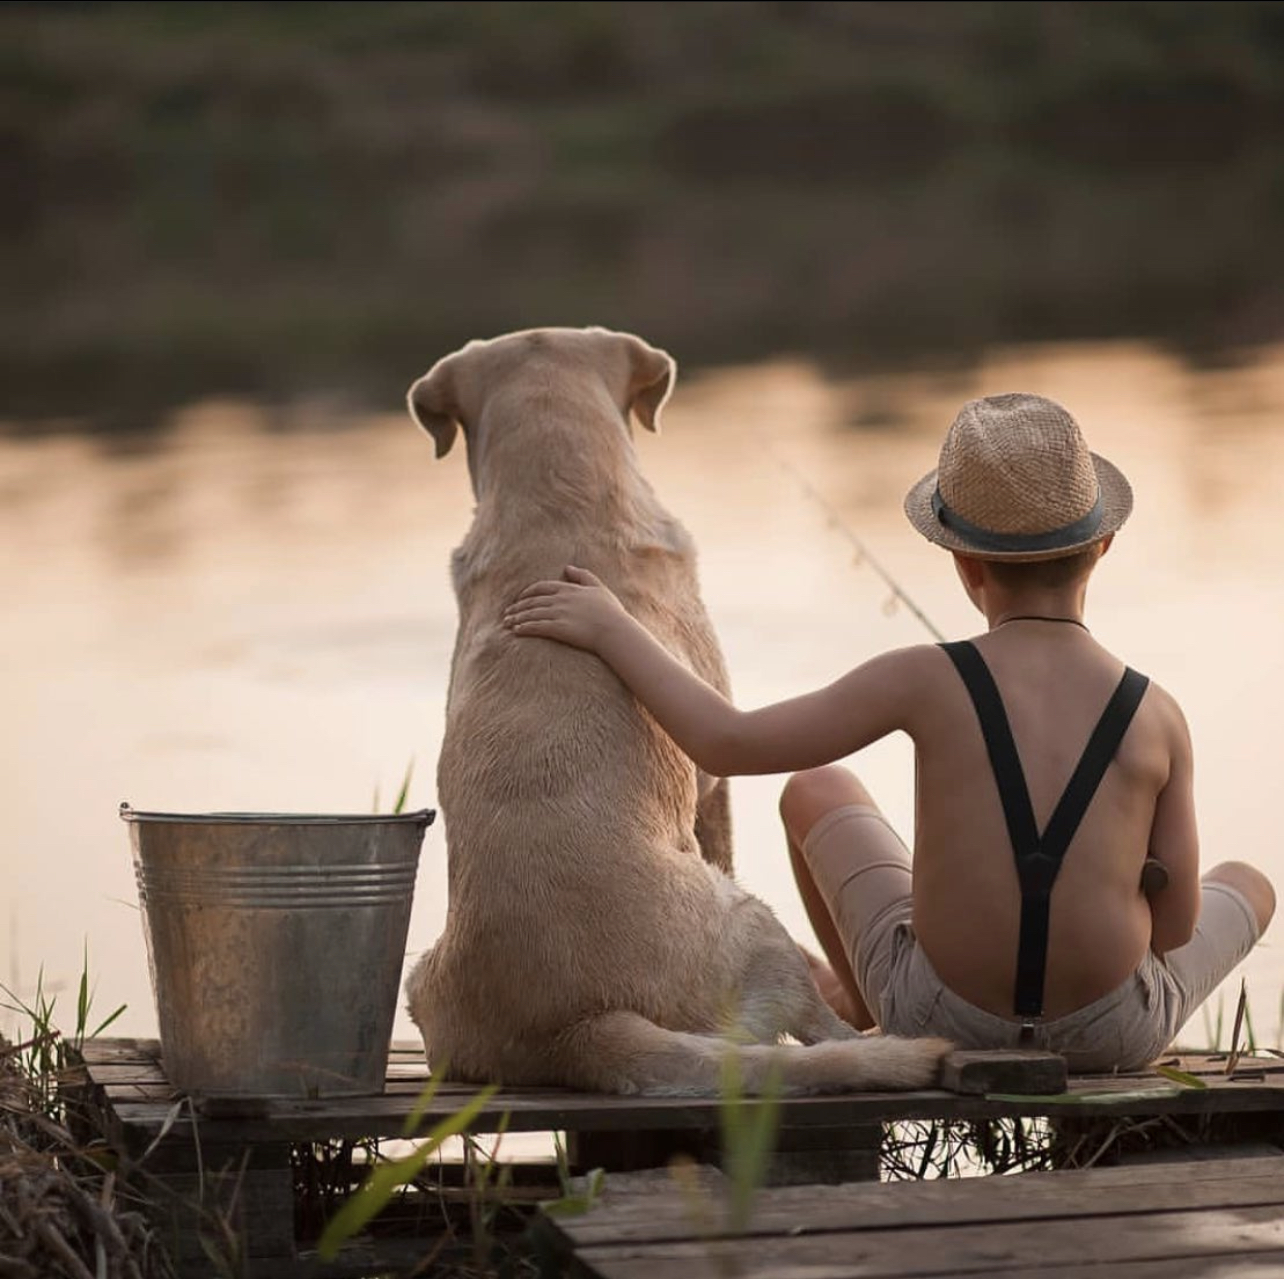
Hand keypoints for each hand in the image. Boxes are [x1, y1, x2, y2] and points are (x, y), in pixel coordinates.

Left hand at [503, 566, 627, 651]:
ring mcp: (559, 614)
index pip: (541, 587)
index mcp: (569, 589)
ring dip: (517, 618)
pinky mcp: (558, 629)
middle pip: (532, 601)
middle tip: (507, 613)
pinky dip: (524, 628)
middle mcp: (561, 600)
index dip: (527, 592)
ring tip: (507, 623)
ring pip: (531, 614)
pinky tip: (516, 631)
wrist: (615, 630)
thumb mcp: (599, 588)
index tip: (519, 598)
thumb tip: (567, 567)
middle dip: (517, 607)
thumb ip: (583, 576)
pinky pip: (536, 627)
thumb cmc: (610, 611)